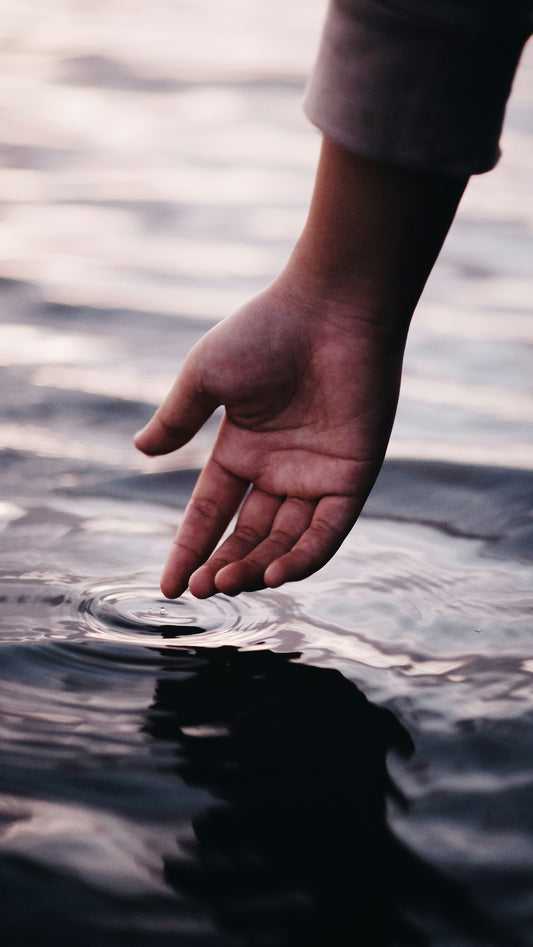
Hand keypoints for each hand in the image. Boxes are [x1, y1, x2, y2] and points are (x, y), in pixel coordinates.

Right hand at [134, 138, 464, 597]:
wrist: (331, 309)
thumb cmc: (266, 332)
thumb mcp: (206, 377)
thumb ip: (177, 419)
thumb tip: (141, 450)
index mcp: (242, 450)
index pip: (210, 513)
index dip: (188, 549)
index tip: (168, 586)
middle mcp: (278, 470)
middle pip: (247, 535)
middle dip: (223, 565)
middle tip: (202, 589)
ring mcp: (315, 476)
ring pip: (286, 542)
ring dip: (257, 567)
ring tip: (228, 582)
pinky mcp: (352, 476)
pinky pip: (327, 530)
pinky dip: (304, 557)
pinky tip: (274, 573)